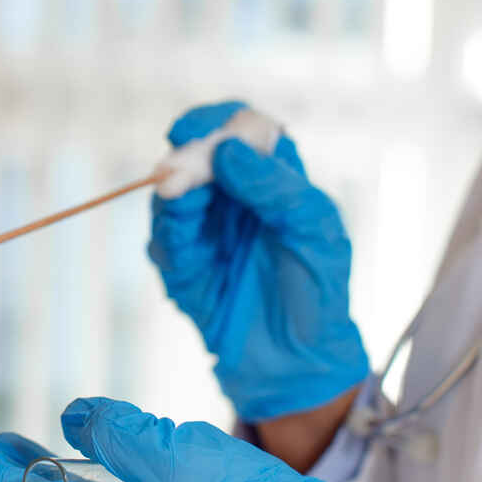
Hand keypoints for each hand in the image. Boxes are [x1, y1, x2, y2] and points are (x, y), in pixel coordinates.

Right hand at [148, 101, 368, 421]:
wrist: (298, 359)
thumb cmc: (317, 286)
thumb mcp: (312, 228)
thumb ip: (274, 186)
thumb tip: (227, 150)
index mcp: (268, 173)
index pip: (237, 125)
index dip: (219, 122)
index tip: (207, 132)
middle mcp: (231, 192)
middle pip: (197, 151)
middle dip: (189, 157)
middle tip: (180, 171)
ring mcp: (202, 226)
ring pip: (172, 191)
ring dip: (174, 192)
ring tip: (177, 195)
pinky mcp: (181, 264)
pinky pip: (164, 239)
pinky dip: (169, 233)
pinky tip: (182, 243)